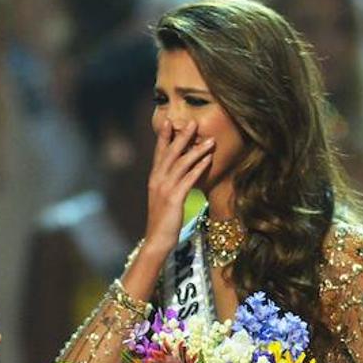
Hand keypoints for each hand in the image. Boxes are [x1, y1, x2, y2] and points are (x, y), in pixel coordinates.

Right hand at [143, 120, 214, 254]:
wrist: (156, 241)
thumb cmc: (162, 222)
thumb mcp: (162, 200)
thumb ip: (168, 186)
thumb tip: (178, 176)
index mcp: (153, 180)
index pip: (159, 153)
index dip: (164, 137)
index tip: (169, 121)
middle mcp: (157, 181)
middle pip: (170, 154)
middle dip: (181, 137)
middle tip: (192, 122)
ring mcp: (165, 189)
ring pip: (181, 164)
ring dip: (196, 150)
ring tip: (209, 140)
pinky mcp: (174, 199)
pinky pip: (188, 179)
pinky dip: (198, 168)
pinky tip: (208, 160)